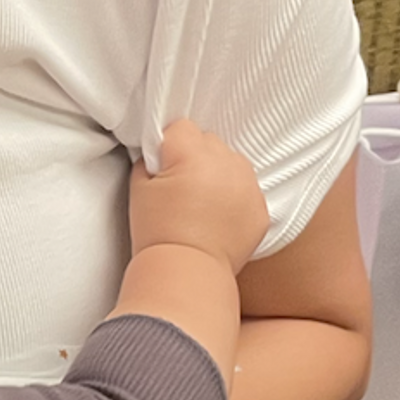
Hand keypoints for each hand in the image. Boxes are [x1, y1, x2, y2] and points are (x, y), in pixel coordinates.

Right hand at [130, 120, 268, 273]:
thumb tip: (160, 154)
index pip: (182, 128)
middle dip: (195, 157)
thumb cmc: (157, 232)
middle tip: (180, 187)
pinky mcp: (261, 208)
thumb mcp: (139, 188)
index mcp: (193, 154)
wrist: (186, 272)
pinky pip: (247, 188)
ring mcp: (248, 185)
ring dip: (218, 173)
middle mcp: (227, 163)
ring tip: (201, 203)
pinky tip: (218, 217)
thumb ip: (149, 160)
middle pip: (209, 141)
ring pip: (232, 162)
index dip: (168, 146)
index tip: (162, 168)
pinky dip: (234, 197)